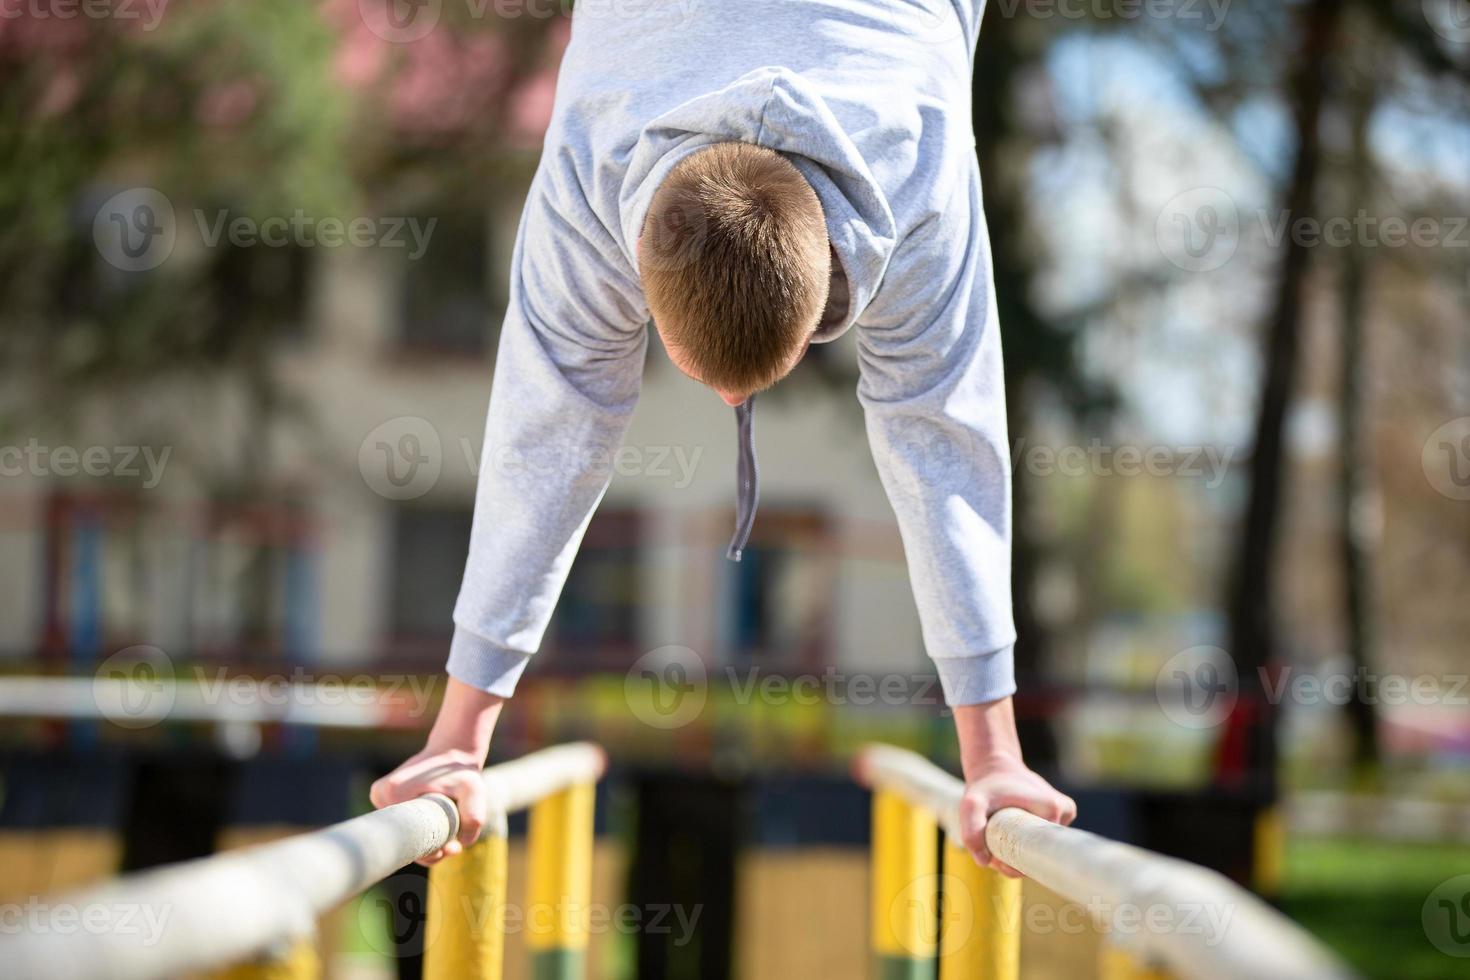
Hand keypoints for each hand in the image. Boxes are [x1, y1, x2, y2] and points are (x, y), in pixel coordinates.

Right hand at [370, 677, 503, 865]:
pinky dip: (417, 828)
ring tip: (447, 828)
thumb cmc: (462, 773)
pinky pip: (398, 823)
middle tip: (454, 844)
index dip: (429, 853)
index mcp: (395, 793)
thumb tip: (459, 844)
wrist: (451, 752)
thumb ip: (473, 818)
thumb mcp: (474, 792)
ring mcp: (378, 795)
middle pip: (401, 840)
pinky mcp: (381, 796)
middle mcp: (381, 794)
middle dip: (428, 849)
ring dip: (424, 838)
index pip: (405, 840)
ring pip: (400, 833)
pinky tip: (435, 822)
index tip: (451, 847)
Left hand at [957, 753, 1075, 876]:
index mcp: (1051, 809)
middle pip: (1042, 851)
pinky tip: (1015, 825)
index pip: (1040, 853)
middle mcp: (1064, 811)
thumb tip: (984, 861)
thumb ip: (972, 832)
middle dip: (1017, 856)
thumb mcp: (971, 805)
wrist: (995, 766)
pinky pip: (1045, 837)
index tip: (997, 851)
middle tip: (996, 840)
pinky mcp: (1063, 812)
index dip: (1015, 862)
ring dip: (1021, 846)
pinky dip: (1028, 837)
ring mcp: (1065, 812)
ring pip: (1043, 845)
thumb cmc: (985, 787)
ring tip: (1004, 829)